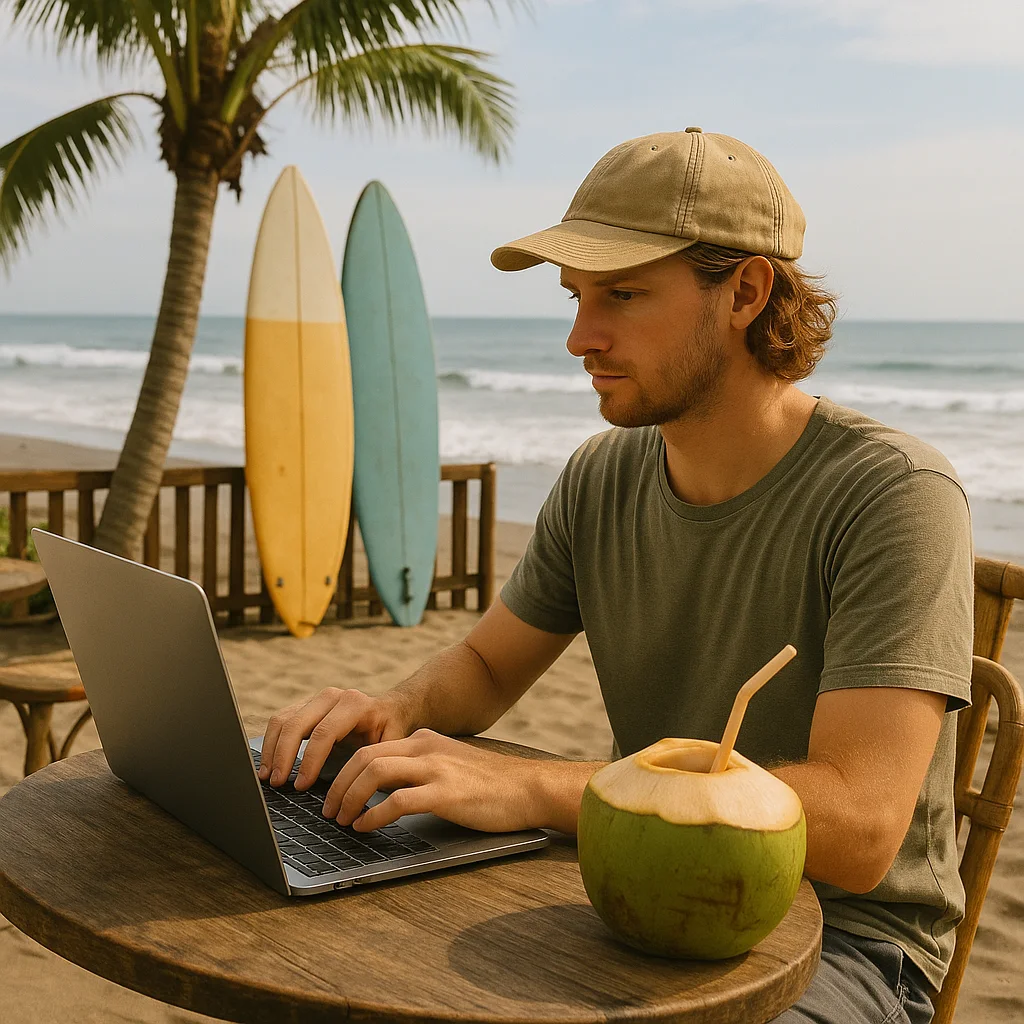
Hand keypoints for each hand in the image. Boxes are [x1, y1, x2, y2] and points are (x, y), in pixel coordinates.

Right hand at [258, 687, 410, 788]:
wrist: (390, 710)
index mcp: (355, 704)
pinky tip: (268, 765)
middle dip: (283, 756)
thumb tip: (355, 791)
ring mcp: (316, 699)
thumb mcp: (391, 746)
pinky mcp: (305, 705)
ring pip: (282, 720)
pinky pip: (280, 721)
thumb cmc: (391, 733)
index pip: (324, 732)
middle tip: (277, 783)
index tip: (301, 786)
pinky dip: (271, 743)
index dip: (309, 761)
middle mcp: (332, 696)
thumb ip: (373, 762)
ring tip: (267, 777)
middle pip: (297, 723)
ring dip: (271, 750)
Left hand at [321, 728, 544, 833]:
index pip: (370, 749)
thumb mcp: (448, 766)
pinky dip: (374, 814)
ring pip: (374, 772)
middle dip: (338, 784)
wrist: (529, 788)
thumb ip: (419, 771)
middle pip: (364, 757)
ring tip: (341, 820)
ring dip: (349, 797)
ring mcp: (435, 769)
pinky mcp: (445, 793)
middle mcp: (425, 748)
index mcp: (423, 741)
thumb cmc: (490, 786)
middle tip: (328, 810)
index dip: (343, 772)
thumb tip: (383, 792)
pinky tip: (366, 827)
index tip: (332, 795)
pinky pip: (398, 800)